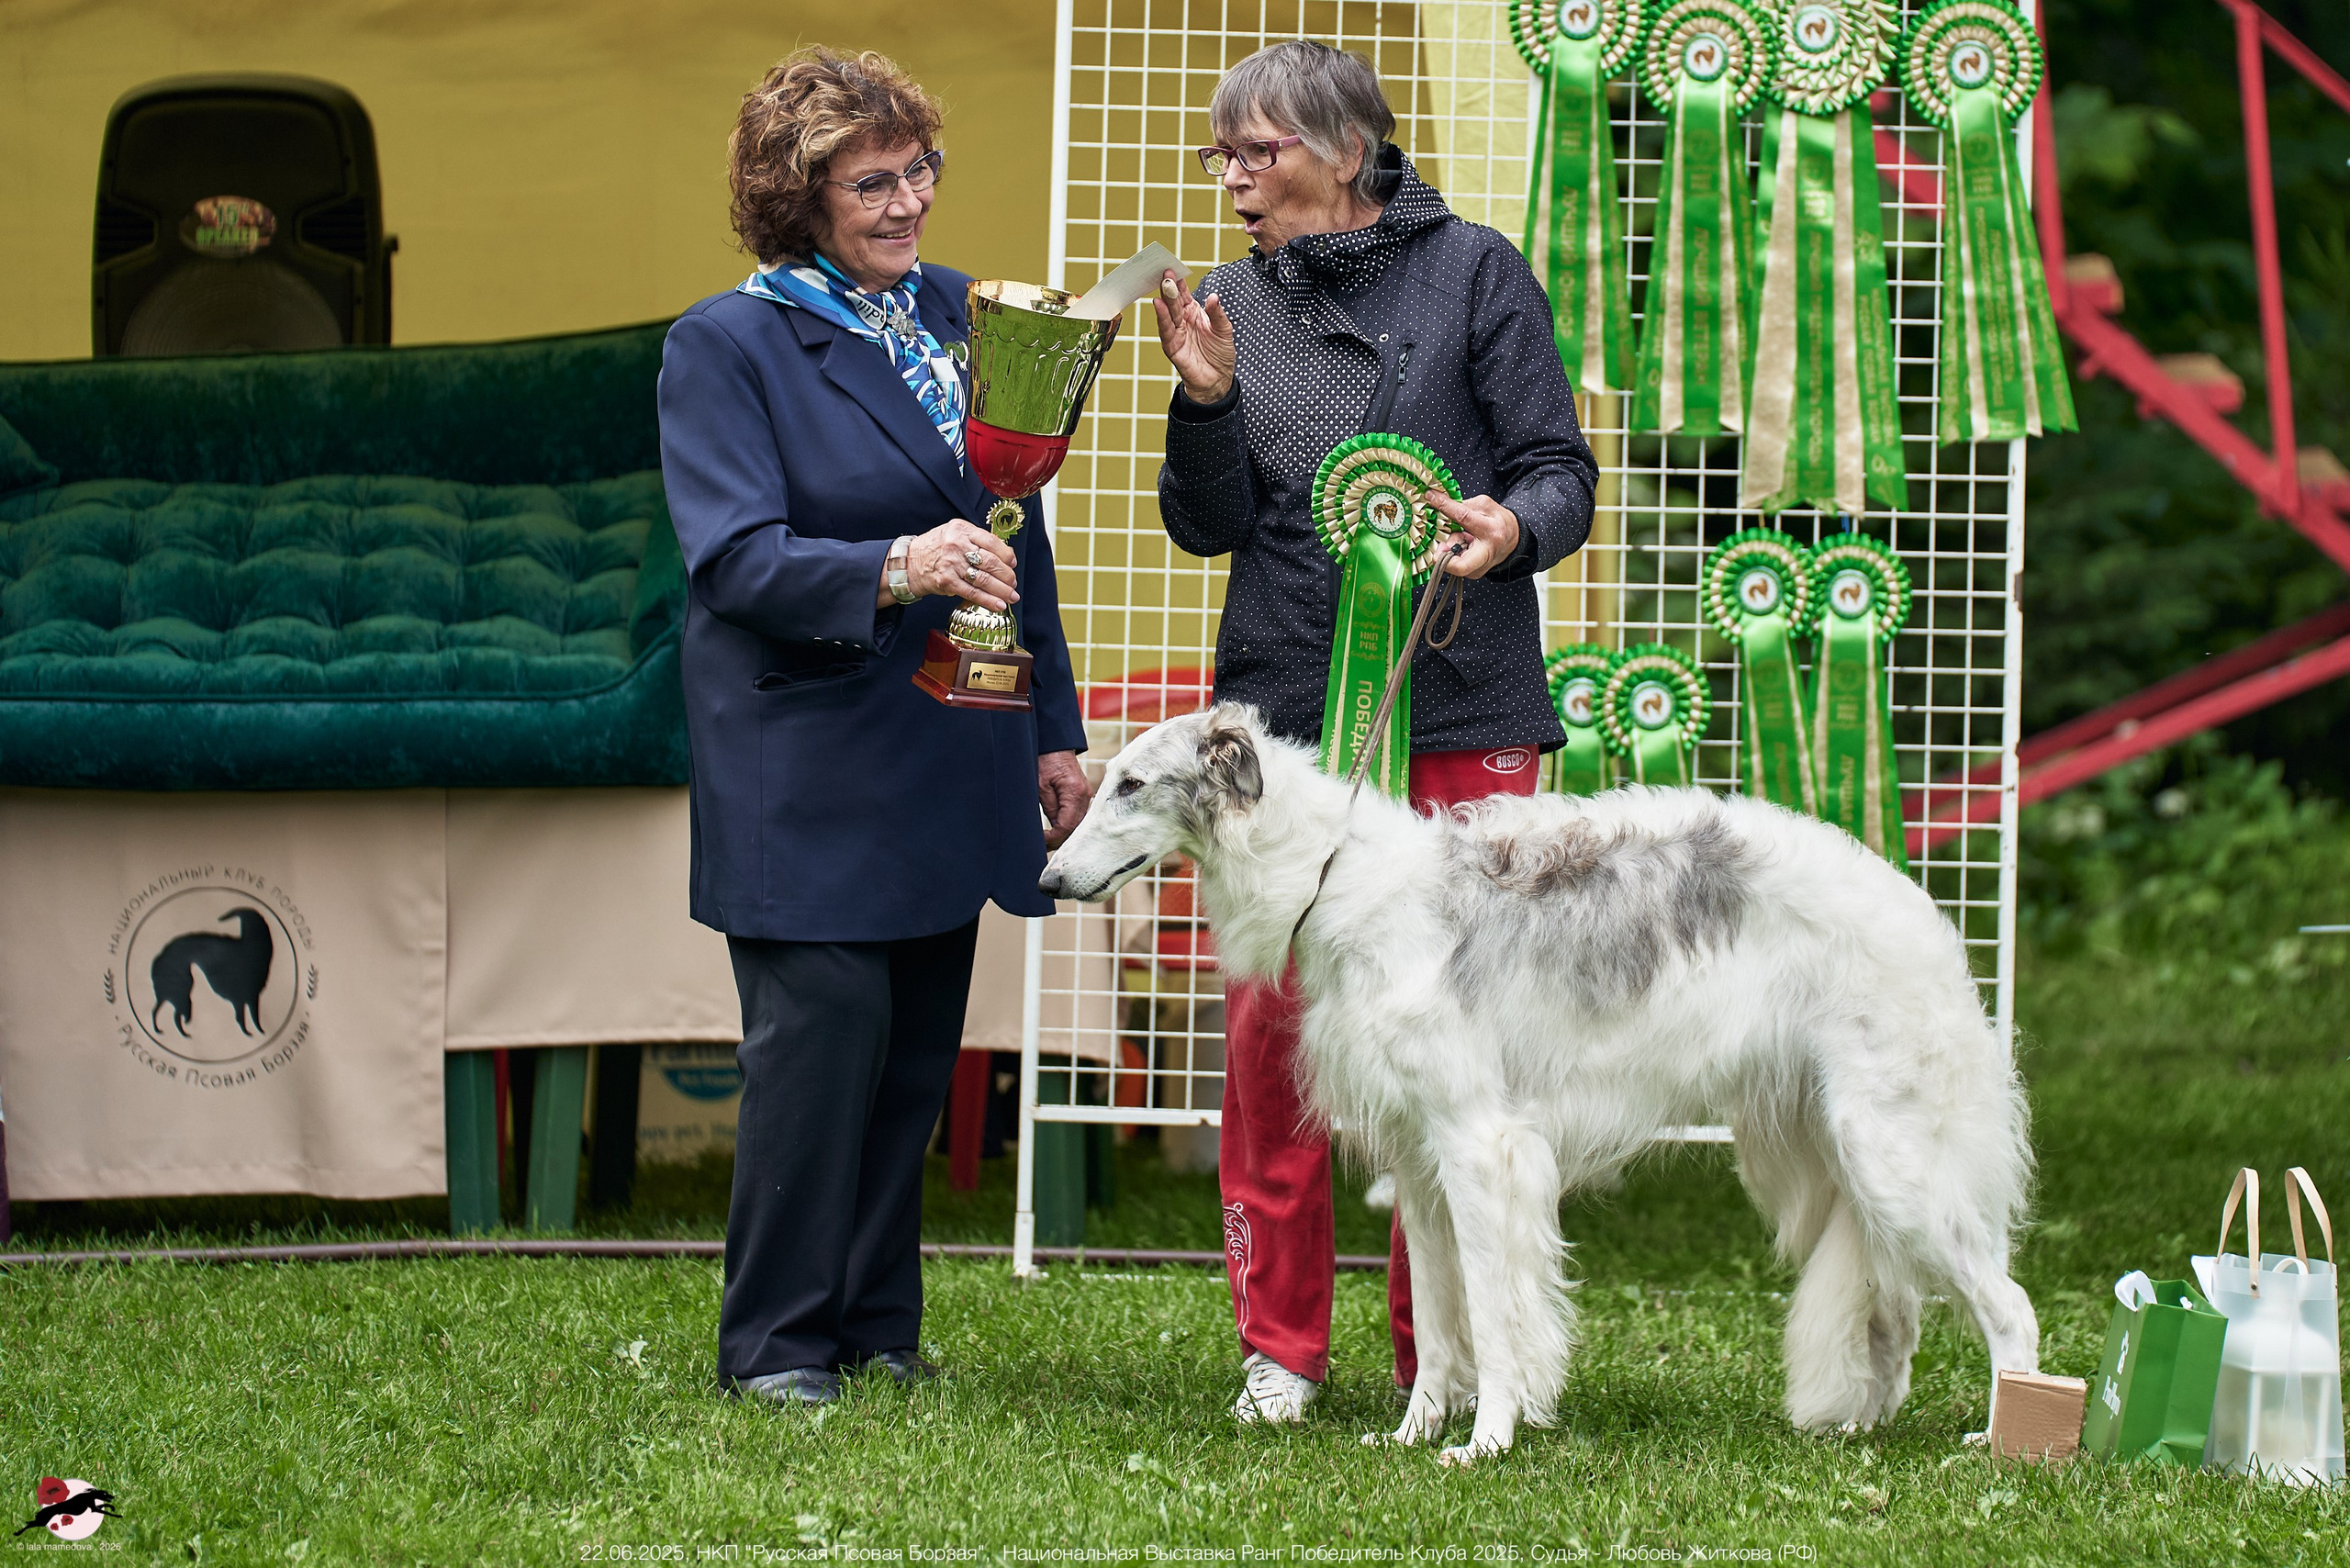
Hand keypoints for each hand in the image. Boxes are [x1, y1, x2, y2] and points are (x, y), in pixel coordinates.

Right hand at [879, 519, 1018, 610]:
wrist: (910, 561)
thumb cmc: (936, 547)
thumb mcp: (955, 534)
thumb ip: (978, 540)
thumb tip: (1006, 553)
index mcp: (961, 529)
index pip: (992, 542)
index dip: (1007, 555)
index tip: (1013, 563)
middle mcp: (957, 545)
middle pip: (991, 562)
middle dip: (1007, 575)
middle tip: (1013, 582)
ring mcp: (951, 564)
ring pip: (984, 579)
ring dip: (1002, 590)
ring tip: (1012, 595)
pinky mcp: (947, 582)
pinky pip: (972, 593)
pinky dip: (988, 600)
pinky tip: (999, 604)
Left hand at [1037, 750, 1090, 848]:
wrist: (1056, 744)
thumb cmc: (1045, 760)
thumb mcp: (1040, 785)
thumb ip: (1049, 808)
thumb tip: (1052, 829)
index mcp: (1074, 793)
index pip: (1066, 827)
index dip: (1052, 838)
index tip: (1039, 840)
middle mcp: (1085, 797)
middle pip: (1075, 830)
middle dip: (1058, 840)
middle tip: (1041, 844)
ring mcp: (1087, 797)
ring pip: (1077, 826)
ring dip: (1063, 835)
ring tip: (1046, 839)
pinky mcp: (1083, 796)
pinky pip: (1078, 817)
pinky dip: (1067, 826)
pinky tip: (1055, 830)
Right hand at [1153, 272, 1235, 403]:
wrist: (1217, 379)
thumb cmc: (1220, 353)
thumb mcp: (1224, 330)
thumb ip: (1217, 313)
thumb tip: (1213, 296)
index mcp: (1194, 313)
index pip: (1184, 294)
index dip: (1180, 281)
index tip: (1175, 267)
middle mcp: (1183, 321)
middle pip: (1174, 300)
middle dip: (1170, 286)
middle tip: (1166, 272)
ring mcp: (1176, 333)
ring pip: (1168, 313)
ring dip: (1165, 299)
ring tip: (1164, 285)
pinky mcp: (1172, 346)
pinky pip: (1166, 330)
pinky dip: (1162, 318)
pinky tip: (1158, 305)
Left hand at [1423, 492, 1520, 579]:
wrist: (1512, 539)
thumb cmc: (1497, 521)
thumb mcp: (1484, 506)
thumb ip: (1463, 506)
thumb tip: (1440, 504)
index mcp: (1491, 530)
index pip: (1463, 517)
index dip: (1444, 506)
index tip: (1430, 497)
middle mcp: (1486, 552)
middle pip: (1459, 566)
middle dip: (1443, 558)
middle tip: (1439, 544)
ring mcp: (1480, 567)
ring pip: (1453, 564)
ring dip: (1448, 549)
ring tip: (1460, 538)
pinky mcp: (1474, 574)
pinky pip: (1454, 565)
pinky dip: (1451, 554)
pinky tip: (1461, 546)